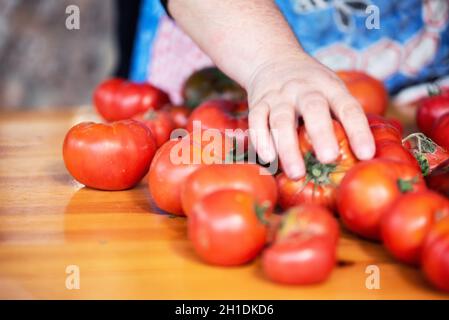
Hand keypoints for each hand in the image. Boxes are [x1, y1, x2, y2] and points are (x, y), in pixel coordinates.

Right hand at [246, 53, 374, 178]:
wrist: (273, 58)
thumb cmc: (311, 87)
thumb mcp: (331, 90)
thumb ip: (342, 117)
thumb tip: (363, 158)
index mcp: (330, 87)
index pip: (348, 108)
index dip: (359, 131)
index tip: (366, 155)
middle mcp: (304, 88)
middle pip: (313, 108)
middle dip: (321, 134)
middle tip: (329, 159)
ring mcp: (278, 95)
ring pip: (282, 119)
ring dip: (288, 147)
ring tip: (296, 173)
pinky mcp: (258, 103)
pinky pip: (257, 121)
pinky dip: (261, 140)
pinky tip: (269, 159)